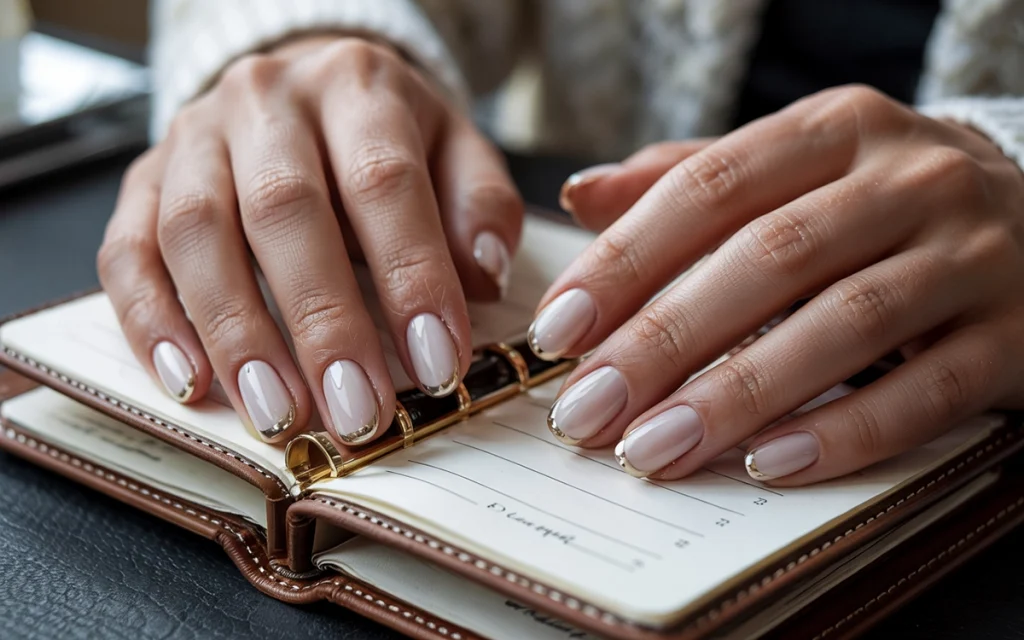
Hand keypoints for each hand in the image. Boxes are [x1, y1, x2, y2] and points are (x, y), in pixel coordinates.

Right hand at [98, 36, 521, 446]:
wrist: (306, 87)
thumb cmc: (386, 136)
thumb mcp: (455, 151)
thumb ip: (480, 207)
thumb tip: (483, 276)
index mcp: (356, 85)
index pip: (383, 180)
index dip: (410, 276)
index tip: (435, 362)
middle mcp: (266, 100)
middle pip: (283, 208)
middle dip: (322, 322)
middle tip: (356, 410)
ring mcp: (193, 138)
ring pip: (196, 232)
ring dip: (236, 335)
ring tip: (278, 414)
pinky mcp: (143, 180)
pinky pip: (127, 251)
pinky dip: (152, 322)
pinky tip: (191, 383)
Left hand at [531, 85, 1023, 484]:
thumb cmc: (880, 204)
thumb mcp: (794, 165)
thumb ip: (689, 178)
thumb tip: (580, 195)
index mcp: (834, 130)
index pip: (709, 189)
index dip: (625, 261)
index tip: (558, 330)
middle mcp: (907, 180)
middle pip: (767, 259)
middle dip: (664, 342)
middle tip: (587, 410)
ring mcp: (970, 255)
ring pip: (842, 326)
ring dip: (736, 394)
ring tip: (653, 449)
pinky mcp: (1014, 337)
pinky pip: (924, 394)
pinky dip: (843, 433)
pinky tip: (767, 465)